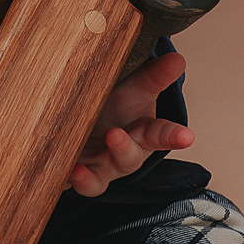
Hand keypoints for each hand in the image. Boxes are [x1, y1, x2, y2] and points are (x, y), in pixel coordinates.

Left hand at [68, 48, 192, 197]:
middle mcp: (124, 155)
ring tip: (78, 170)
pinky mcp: (76, 174)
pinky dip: (62, 181)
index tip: (187, 137)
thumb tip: (178, 59)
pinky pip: (68, 184)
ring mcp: (100, 168)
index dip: (174, 136)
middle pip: (128, 158)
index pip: (162, 134)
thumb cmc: (120, 106)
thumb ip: (155, 76)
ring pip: (97, 180)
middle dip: (122, 148)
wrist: (94, 122)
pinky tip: (55, 173)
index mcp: (143, 133)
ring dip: (89, 177)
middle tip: (114, 134)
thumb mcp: (137, 89)